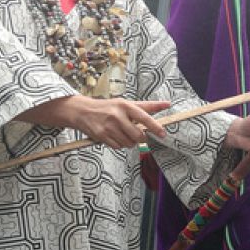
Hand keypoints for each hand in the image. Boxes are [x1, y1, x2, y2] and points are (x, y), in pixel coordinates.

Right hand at [21, 95, 170, 148]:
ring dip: (129, 142)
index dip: (155, 127)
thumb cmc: (108, 107)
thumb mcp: (126, 103)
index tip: (163, 134)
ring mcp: (108, 126)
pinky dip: (119, 144)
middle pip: (138, 135)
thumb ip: (147, 106)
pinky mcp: (101, 136)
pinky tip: (114, 136)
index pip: (144, 117)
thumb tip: (167, 104)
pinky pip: (118, 147)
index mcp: (125, 106)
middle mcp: (117, 115)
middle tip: (137, 134)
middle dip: (140, 138)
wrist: (82, 111)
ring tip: (122, 133)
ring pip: (128, 143)